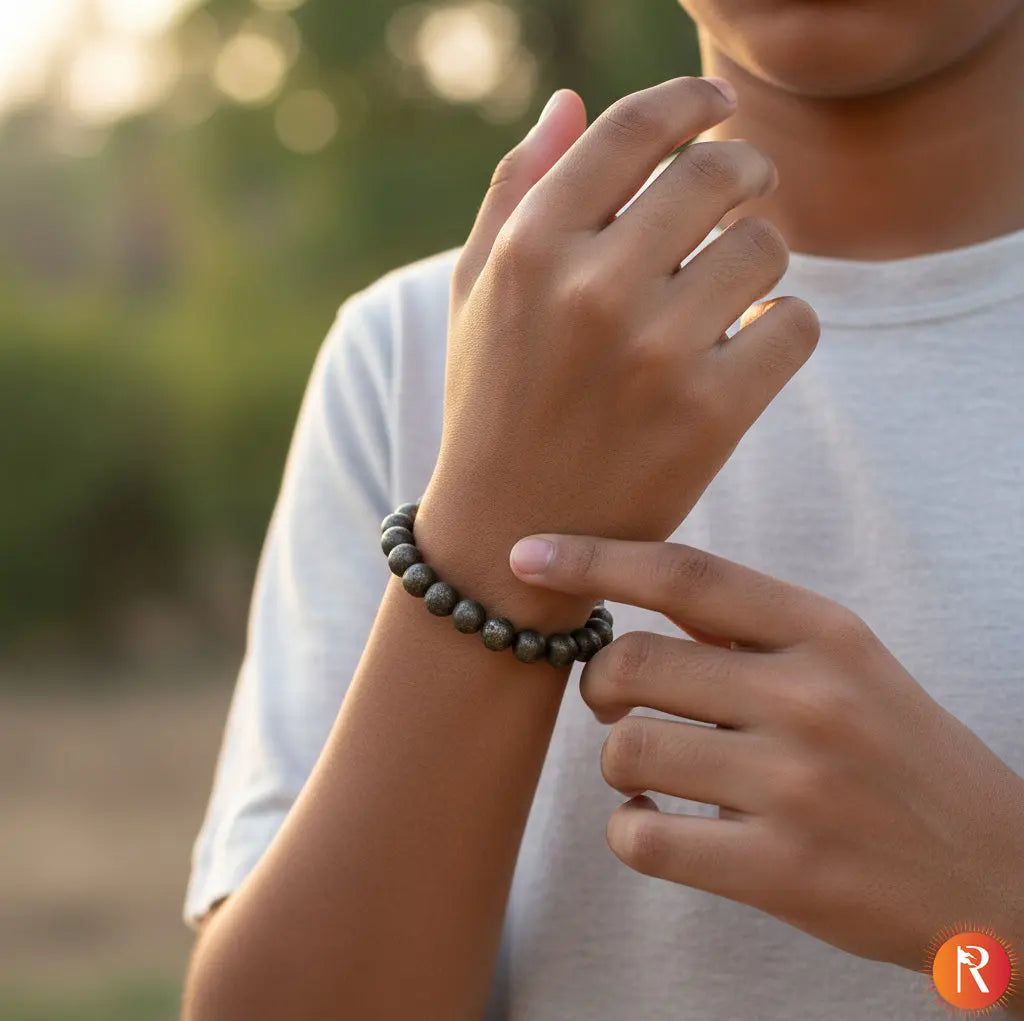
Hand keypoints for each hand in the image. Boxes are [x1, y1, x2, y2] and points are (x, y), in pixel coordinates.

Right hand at [416, 77, 818, 622]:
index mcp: (530, 249)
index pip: (635, 129)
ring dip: (763, 254)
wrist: (511, 531)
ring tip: (734, 283)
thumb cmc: (493, 400)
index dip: (691, 98)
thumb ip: (516, 191)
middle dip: (746, 169)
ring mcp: (653, 356)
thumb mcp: (477, 292)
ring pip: (766, 247)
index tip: (719, 101)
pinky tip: (752, 339)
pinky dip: (785, 324)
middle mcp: (590, 292)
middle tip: (748, 187)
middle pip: (716, 173)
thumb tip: (571, 102)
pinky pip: (796, 324)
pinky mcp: (708, 417)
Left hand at [509, 532, 1023, 972]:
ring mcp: (796, 786)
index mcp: (825, 632)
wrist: (1000, 874)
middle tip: (619, 703)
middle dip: (599, 684)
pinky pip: (642, 838)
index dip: (593, 557)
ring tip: (660, 774)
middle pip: (631, 662)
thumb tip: (633, 599)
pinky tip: (661, 827)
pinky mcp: (782, 870)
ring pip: (625, 750)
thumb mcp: (848, 665)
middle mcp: (810, 697)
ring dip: (620, 763)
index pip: (684, 574)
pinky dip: (631, 832)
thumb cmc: (900, 755)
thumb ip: (750, 631)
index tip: (526, 554)